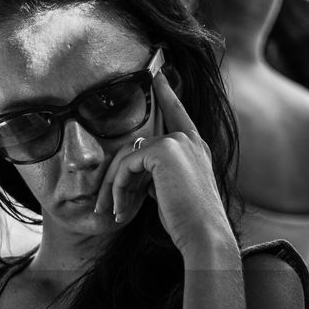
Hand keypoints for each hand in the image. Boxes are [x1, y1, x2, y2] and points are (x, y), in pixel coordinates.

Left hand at [97, 72, 234, 255]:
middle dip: (115, 177)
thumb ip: (155, 174)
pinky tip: (120, 209)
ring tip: (111, 212)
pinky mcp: (164, 150)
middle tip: (103, 206)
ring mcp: (177, 142)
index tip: (157, 74)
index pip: (178, 112)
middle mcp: (188, 140)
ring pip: (127, 157)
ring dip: (113, 188)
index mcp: (195, 147)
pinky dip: (117, 188)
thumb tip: (130, 170)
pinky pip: (126, 165)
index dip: (166, 93)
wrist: (204, 234)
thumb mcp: (170, 192)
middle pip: (136, 145)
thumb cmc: (188, 222)